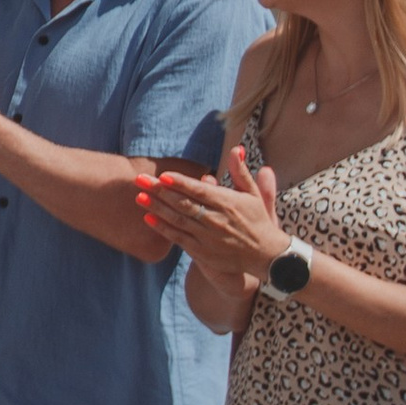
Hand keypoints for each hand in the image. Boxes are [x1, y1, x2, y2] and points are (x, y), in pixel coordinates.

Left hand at [136, 142, 284, 281]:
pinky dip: (163, 229)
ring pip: (179, 221)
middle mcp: (217, 220)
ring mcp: (209, 238)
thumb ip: (240, 171)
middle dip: (160, 191)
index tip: (163, 175)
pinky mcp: (204, 253)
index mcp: (228, 203)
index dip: (181, 183)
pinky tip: (149, 218)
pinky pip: (179, 239)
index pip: (200, 191)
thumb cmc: (258, 220)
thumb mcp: (253, 194)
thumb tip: (236, 148)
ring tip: (139, 196)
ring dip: (157, 208)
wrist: (266, 256)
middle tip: (140, 179)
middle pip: (184, 204)